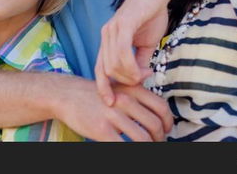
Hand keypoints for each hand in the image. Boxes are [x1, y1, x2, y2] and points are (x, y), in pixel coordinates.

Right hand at [56, 78, 171, 140]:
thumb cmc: (97, 94)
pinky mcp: (102, 130)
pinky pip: (124, 146)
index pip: (160, 107)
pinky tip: (131, 149)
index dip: (168, 122)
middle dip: (160, 138)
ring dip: (149, 147)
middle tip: (158, 142)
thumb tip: (155, 86)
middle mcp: (125, 100)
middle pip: (154, 125)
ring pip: (142, 138)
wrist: (68, 95)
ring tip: (147, 148)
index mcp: (132, 89)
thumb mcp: (119, 85)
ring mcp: (113, 115)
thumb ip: (137, 89)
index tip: (167, 130)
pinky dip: (133, 151)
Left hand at [95, 0, 169, 105]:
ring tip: (146, 73)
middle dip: (125, 82)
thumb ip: (140, 60)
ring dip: (130, 76)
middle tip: (144, 78)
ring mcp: (112, 29)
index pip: (99, 68)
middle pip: (107, 71)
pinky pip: (121, 53)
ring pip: (113, 65)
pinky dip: (131, 66)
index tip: (112, 103)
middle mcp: (106, 35)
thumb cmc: (152, 13)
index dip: (103, 87)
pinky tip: (142, 69)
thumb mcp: (146, 43)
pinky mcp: (122, 25)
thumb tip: (139, 78)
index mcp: (109, 39)